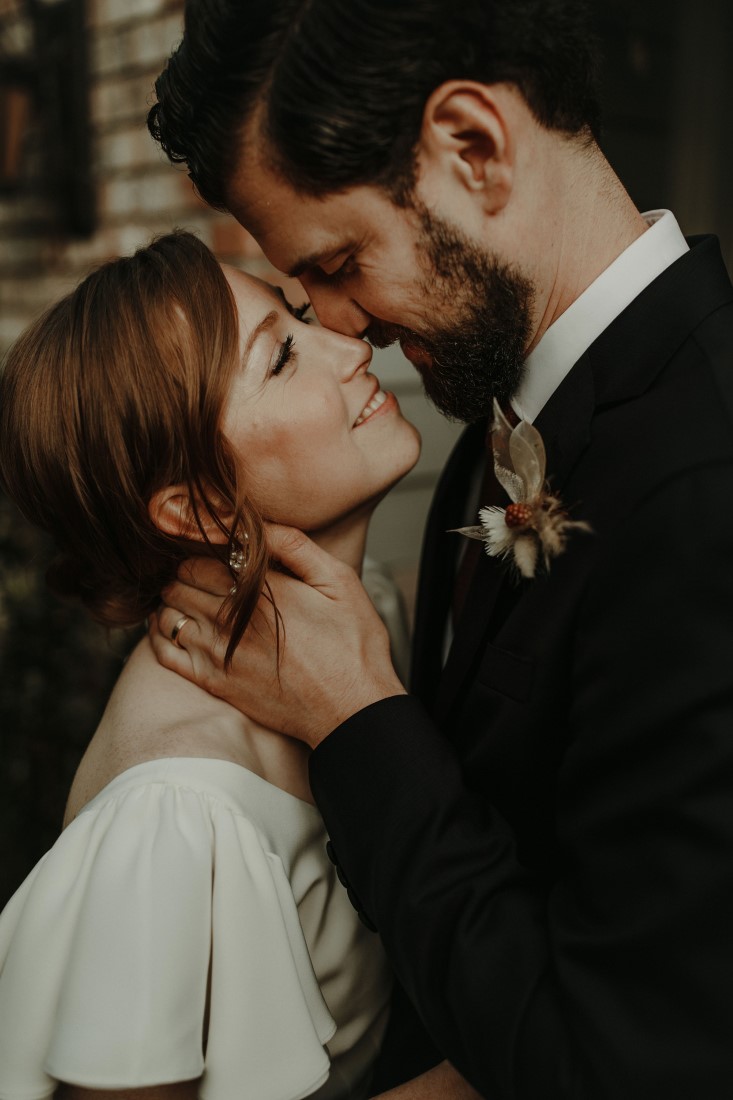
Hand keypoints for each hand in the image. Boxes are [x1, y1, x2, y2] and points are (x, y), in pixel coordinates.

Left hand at [150, 524, 405, 746]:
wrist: (352, 709)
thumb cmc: (352, 645)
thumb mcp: (338, 581)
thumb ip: (294, 546)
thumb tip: (256, 523)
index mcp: (261, 590)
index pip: (201, 559)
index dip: (200, 551)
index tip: (209, 552)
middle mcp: (233, 619)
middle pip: (180, 583)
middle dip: (184, 573)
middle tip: (197, 572)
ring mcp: (219, 653)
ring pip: (168, 613)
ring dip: (172, 601)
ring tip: (186, 596)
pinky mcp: (215, 683)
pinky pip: (165, 654)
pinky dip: (160, 634)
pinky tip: (171, 627)